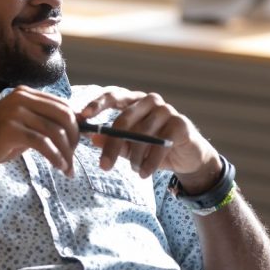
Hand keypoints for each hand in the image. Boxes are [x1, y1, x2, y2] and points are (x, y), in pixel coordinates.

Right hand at [0, 85, 79, 178]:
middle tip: (74, 157)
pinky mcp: (10, 129)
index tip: (77, 144)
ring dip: (66, 153)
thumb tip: (75, 126)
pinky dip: (55, 157)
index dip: (76, 125)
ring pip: (55, 132)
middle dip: (74, 138)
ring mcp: (15, 112)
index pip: (63, 105)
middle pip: (64, 115)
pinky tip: (59, 167)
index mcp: (25, 93)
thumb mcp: (22, 127)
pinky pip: (43, 143)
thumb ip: (43, 123)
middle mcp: (21, 97)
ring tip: (68, 168)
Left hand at [79, 87, 220, 189]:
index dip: (97, 104)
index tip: (82, 116)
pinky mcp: (180, 123)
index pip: (113, 95)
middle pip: (124, 119)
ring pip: (141, 135)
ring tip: (134, 170)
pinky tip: (144, 173)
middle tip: (104, 166)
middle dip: (112, 146)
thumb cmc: (155, 148)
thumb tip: (92, 138)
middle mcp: (149, 101)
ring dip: (134, 157)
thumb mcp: (131, 147)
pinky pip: (159, 145)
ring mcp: (166, 110)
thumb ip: (114, 141)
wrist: (187, 157)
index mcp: (135, 101)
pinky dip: (149, 163)